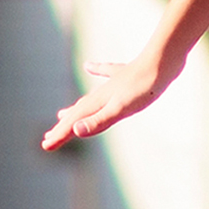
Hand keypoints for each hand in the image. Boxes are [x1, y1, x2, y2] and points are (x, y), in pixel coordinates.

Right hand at [43, 49, 171, 149]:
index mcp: (98, 102)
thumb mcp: (121, 109)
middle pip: (77, 112)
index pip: (74, 122)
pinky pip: (105, 74)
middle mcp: (101, 93)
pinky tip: (89, 67)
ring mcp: (113, 84)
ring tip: (62, 114)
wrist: (162, 62)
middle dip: (63, 127)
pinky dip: (96, 72)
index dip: (60, 134)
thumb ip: (99, 121)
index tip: (45, 146)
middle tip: (49, 139)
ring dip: (75, 110)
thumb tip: (75, 130)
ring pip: (88, 100)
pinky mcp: (125, 76)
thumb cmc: (143, 88)